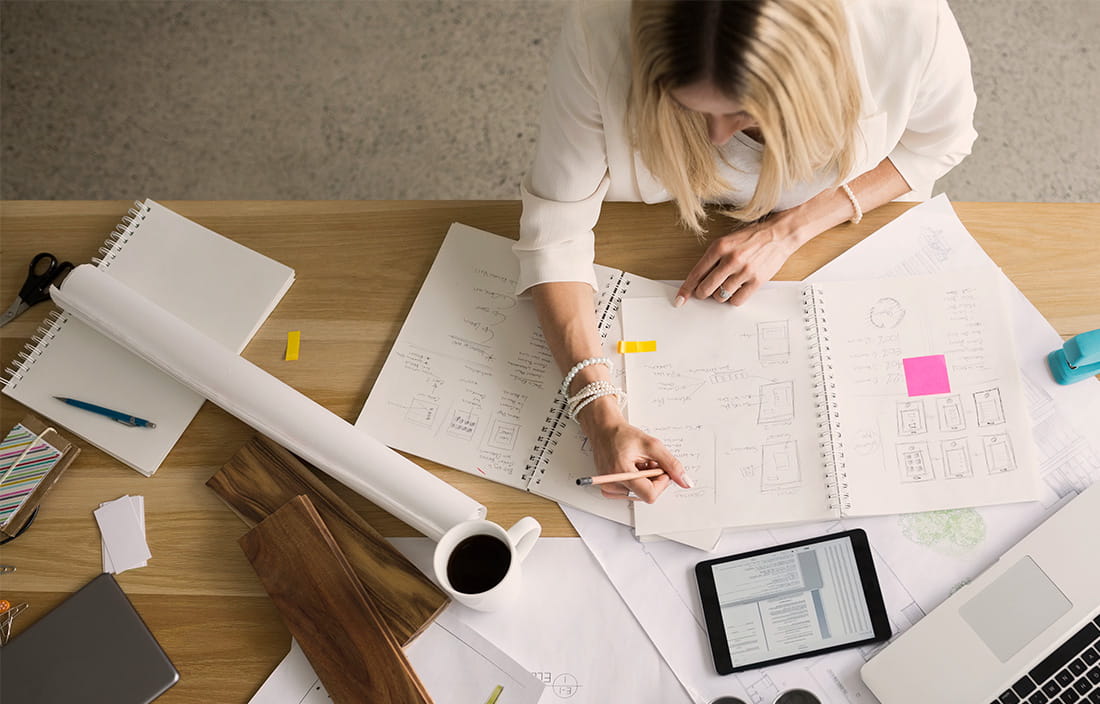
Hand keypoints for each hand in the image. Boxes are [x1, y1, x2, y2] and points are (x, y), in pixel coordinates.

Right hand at [582, 413, 691, 503]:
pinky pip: (631, 493)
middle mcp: (612, 485)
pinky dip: (637, 482)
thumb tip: (685, 482)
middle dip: (653, 479)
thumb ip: (671, 464)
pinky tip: (632, 469)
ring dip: (645, 480)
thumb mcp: (652, 445)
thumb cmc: (623, 435)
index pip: (650, 495)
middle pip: (646, 494)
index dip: (662, 483)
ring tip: (638, 463)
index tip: (661, 469)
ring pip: (640, 494)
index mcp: (621, 473)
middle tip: (648, 461)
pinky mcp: (608, 489)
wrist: (604, 430)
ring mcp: (609, 489)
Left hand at [677, 218, 796, 306]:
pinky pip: (737, 300)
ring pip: (720, 296)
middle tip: (705, 292)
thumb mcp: (727, 242)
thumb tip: (698, 280)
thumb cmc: (751, 238)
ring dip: (719, 295)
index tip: (680, 298)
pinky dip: (733, 299)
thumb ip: (712, 259)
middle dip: (702, 293)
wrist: (779, 234)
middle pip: (706, 288)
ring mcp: (744, 271)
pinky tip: (736, 290)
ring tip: (726, 285)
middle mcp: (731, 259)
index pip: (696, 273)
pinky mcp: (757, 281)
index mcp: (719, 247)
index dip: (686, 289)